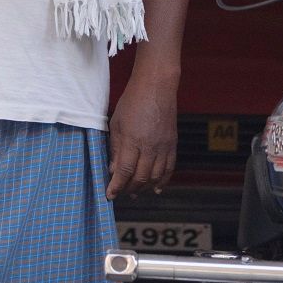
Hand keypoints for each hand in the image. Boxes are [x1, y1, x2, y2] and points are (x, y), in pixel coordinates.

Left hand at [107, 72, 177, 198]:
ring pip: (155, 176)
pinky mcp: (172, 144)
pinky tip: (156, 188)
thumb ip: (115, 148)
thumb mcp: (116, 124)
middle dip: (129, 189)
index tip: (110, 195)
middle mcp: (150, 146)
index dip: (117, 186)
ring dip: (144, 187)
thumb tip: (113, 170)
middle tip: (121, 193)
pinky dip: (163, 181)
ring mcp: (163, 146)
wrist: (156, 86)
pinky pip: (169, 168)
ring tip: (135, 192)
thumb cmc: (133, 102)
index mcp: (132, 140)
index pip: (124, 171)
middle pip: (140, 177)